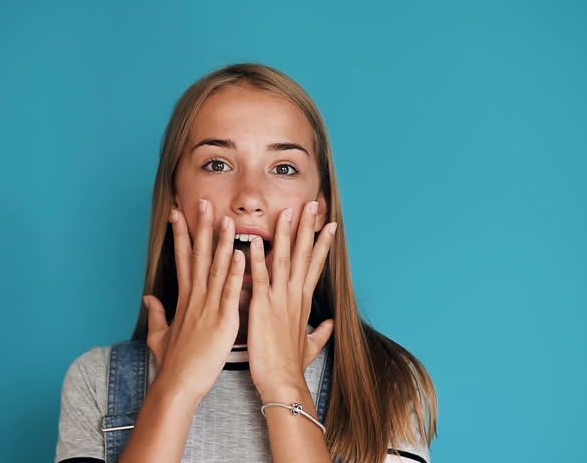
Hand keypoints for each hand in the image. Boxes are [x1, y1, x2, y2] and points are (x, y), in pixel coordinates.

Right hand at [143, 199, 244, 402]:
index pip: (183, 259)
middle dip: (200, 227)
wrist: (177, 385)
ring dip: (222, 241)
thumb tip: (148, 299)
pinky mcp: (222, 321)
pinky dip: (236, 272)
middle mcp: (194, 298)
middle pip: (198, 255)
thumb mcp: (159, 335)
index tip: (178, 213)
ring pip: (216, 268)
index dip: (181, 235)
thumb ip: (155, 314)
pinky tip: (241, 253)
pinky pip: (230, 291)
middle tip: (203, 201)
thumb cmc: (173, 364)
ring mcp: (207, 307)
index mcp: (184, 300)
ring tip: (227, 218)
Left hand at [246, 200, 336, 397]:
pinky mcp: (263, 308)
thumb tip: (330, 324)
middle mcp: (294, 296)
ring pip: (284, 260)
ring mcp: (280, 300)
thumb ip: (320, 332)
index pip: (315, 264)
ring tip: (289, 211)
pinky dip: (258, 260)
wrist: (283, 382)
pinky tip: (256, 242)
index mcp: (302, 301)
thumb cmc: (292, 365)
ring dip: (286, 235)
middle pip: (304, 255)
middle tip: (314, 203)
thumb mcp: (310, 345)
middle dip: (309, 228)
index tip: (328, 223)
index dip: (321, 243)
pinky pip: (259, 279)